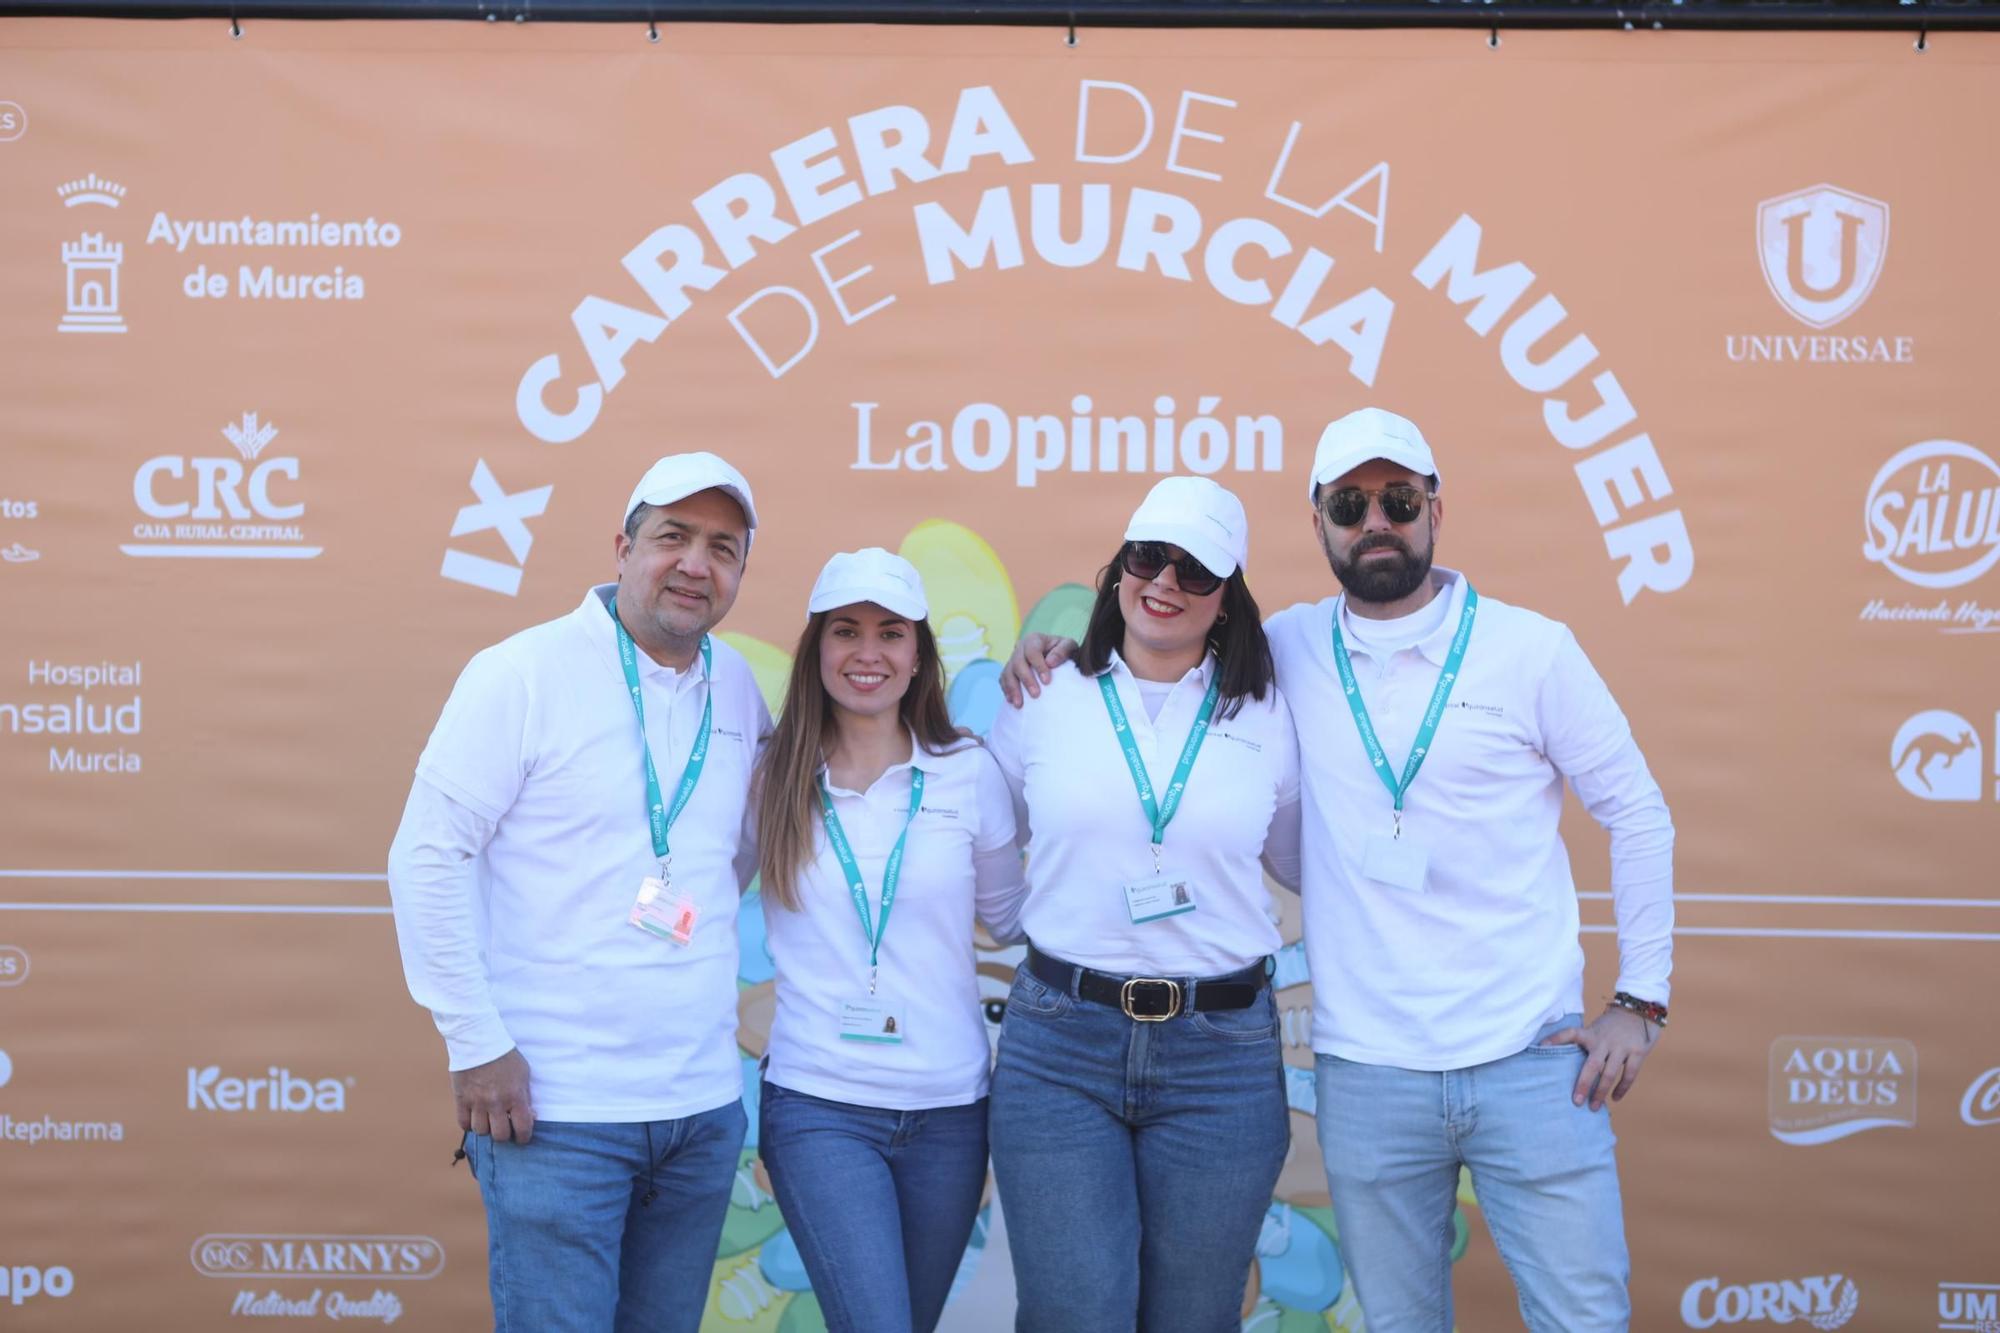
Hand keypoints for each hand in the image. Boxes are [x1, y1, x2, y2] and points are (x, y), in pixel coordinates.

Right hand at [452, 1048, 534, 1142]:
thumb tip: (531, 1115)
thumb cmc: (505, 1056)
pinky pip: (463, 1123)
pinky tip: (474, 1117)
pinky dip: (469, 1124)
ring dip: (486, 1128)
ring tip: (489, 1120)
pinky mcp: (461, 1099)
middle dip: (504, 1135)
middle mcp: (496, 1102)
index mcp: (515, 1096)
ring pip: (481, 1131)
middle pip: (499, 1135)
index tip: (522, 1137)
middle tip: (504, 1129)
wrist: (479, 1041)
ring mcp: (477, 1102)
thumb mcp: (523, 1073)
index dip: (523, 1137)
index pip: (522, 1127)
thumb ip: (526, 1096)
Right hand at [999, 633, 1076, 705]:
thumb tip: (1050, 662)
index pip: (1032, 651)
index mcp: (1034, 639)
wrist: (1057, 658)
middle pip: (1017, 662)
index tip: (1047, 681)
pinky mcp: (1009, 671)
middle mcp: (1020, 647)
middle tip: (1036, 695)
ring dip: (1013, 688)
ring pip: (1008, 672)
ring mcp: (1012, 659)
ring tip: (1019, 704)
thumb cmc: (1064, 651)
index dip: (1038, 666)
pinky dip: (1007, 690)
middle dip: (1026, 679)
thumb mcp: (1070, 646)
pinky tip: (1012, 701)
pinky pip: (1003, 680)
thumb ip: (1062, 651)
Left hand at [1543, 1007, 1658, 1111]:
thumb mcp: (1595, 1029)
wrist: (1638, 1011)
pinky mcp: (1637, 1052)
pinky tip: (1615, 1098)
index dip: (1555, 1039)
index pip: (1570, 1034)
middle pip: (1592, 1066)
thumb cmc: (1611, 1026)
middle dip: (1583, 1085)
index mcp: (1591, 1033)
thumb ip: (1586, 1044)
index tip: (1541, 1046)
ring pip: (1609, 1074)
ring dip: (1601, 1092)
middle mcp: (1604, 1041)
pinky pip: (1629, 1075)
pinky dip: (1622, 1088)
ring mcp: (1622, 1047)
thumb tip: (1567, 1064)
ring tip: (1594, 1107)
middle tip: (1576, 1102)